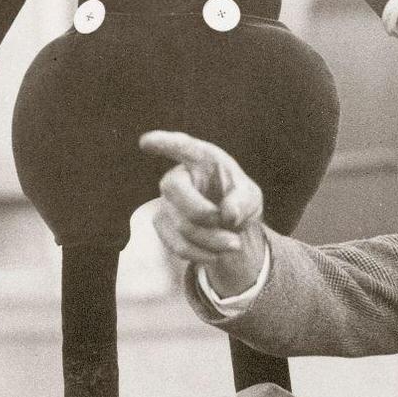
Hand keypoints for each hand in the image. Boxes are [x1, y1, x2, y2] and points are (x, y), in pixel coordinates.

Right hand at [141, 130, 267, 292]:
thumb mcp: (251, 197)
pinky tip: (216, 254)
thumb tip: (228, 214)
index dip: (164, 143)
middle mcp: (179, 177)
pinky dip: (202, 254)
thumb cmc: (238, 202)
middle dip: (203, 212)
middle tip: (230, 225)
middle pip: (174, 189)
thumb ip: (243, 201)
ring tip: (233, 244)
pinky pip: (178, 245)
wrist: (230, 230)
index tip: (146, 142)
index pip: (181, 146)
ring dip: (212, 240)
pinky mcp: (162, 225)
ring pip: (181, 225)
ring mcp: (166, 202)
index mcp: (202, 160)